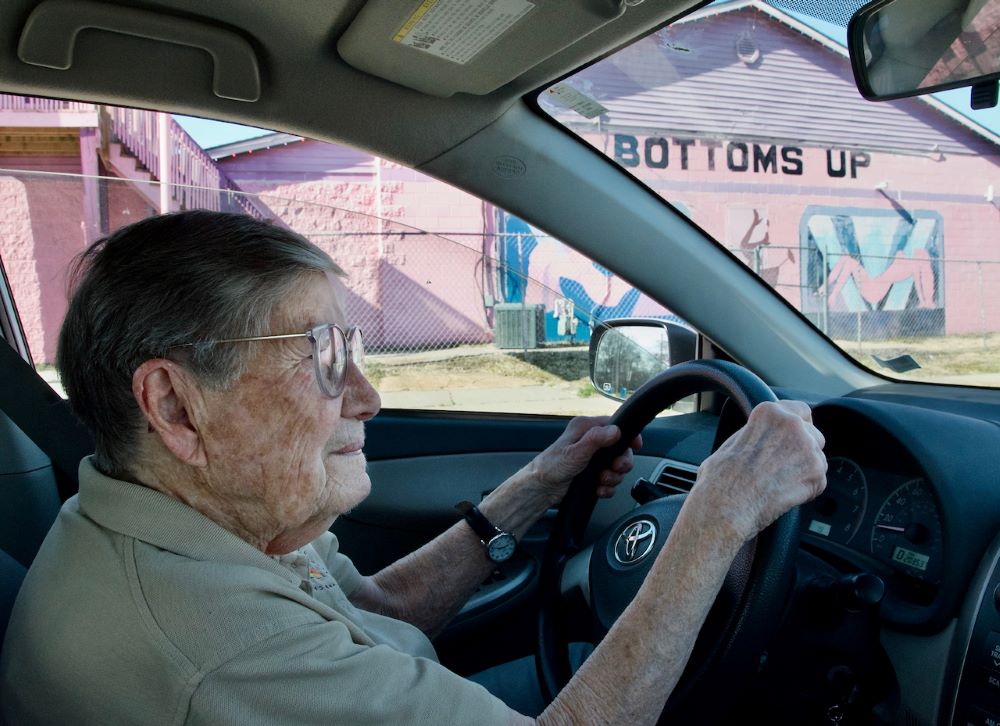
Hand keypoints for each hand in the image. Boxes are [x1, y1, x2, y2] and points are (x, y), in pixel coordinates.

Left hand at [530, 416, 642, 504]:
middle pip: (621, 449)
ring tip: (601, 481)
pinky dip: (608, 487)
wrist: (541, 489)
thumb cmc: (551, 466)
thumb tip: (616, 430)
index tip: (635, 446)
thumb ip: (596, 440)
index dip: (628, 436)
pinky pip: (611, 480)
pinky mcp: (594, 474)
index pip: (616, 425)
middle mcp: (591, 441)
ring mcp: (594, 459)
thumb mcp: (575, 452)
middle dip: (621, 463)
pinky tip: (599, 489)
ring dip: (613, 477)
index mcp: (586, 428)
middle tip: (614, 469)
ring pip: (617, 467)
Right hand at [691, 400, 826, 543]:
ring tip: (779, 483)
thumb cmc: (722, 477)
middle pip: (813, 435)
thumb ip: (759, 433)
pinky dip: (806, 490)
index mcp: (770, 413)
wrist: (727, 504)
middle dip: (803, 450)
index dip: (799, 425)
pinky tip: (784, 494)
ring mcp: (807, 448)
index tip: (795, 436)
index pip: (801, 410)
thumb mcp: (734, 441)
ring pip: (817, 459)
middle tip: (783, 467)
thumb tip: (767, 437)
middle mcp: (793, 425)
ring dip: (805, 471)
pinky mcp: (816, 473)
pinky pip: (818, 481)